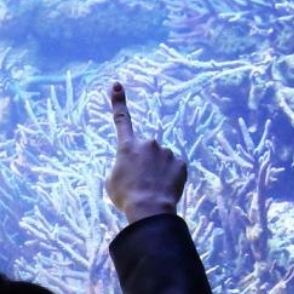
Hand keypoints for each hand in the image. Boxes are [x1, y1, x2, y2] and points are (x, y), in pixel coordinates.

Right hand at [104, 82, 186, 222]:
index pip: (121, 120)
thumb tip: (132, 166)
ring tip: (153, 189)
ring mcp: (166, 152)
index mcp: (127, 147)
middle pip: (146, 150)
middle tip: (140, 183)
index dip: (118, 102)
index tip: (117, 85)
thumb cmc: (126, 196)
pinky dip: (170, 177)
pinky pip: (174, 168)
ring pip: (161, 160)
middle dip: (144, 162)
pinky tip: (165, 189)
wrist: (149, 208)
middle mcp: (148, 143)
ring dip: (157, 171)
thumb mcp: (112, 181)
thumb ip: (122, 166)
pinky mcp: (181, 163)